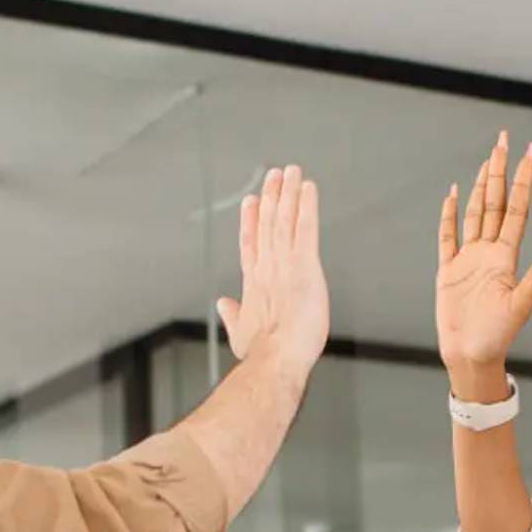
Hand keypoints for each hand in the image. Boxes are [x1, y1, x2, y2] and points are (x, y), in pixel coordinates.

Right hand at [215, 164, 328, 372]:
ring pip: (285, 221)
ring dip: (287, 193)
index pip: (251, 244)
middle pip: (268, 224)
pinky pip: (306, 229)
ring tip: (290, 172)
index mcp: (254, 283)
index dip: (251, 221)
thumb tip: (223, 304)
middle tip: (275, 175)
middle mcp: (267, 268)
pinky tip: (308, 188)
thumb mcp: (240, 333)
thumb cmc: (260, 354)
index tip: (252, 202)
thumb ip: (233, 314)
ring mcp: (284, 265)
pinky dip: (307, 206)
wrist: (275, 359)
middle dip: (272, 197)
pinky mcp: (305, 267)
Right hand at [435, 132, 531, 393]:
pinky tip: (454, 194)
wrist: (472, 356)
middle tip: (504, 139)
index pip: (517, 208)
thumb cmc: (499, 335)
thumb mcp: (522, 303)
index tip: (530, 151)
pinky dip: (450, 214)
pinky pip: (448, 236)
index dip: (523, 179)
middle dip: (500, 170)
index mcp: (507, 256)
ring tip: (487, 160)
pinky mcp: (449, 270)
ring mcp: (468, 259)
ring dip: (480, 185)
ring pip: (475, 213)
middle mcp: (490, 252)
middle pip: (495, 201)